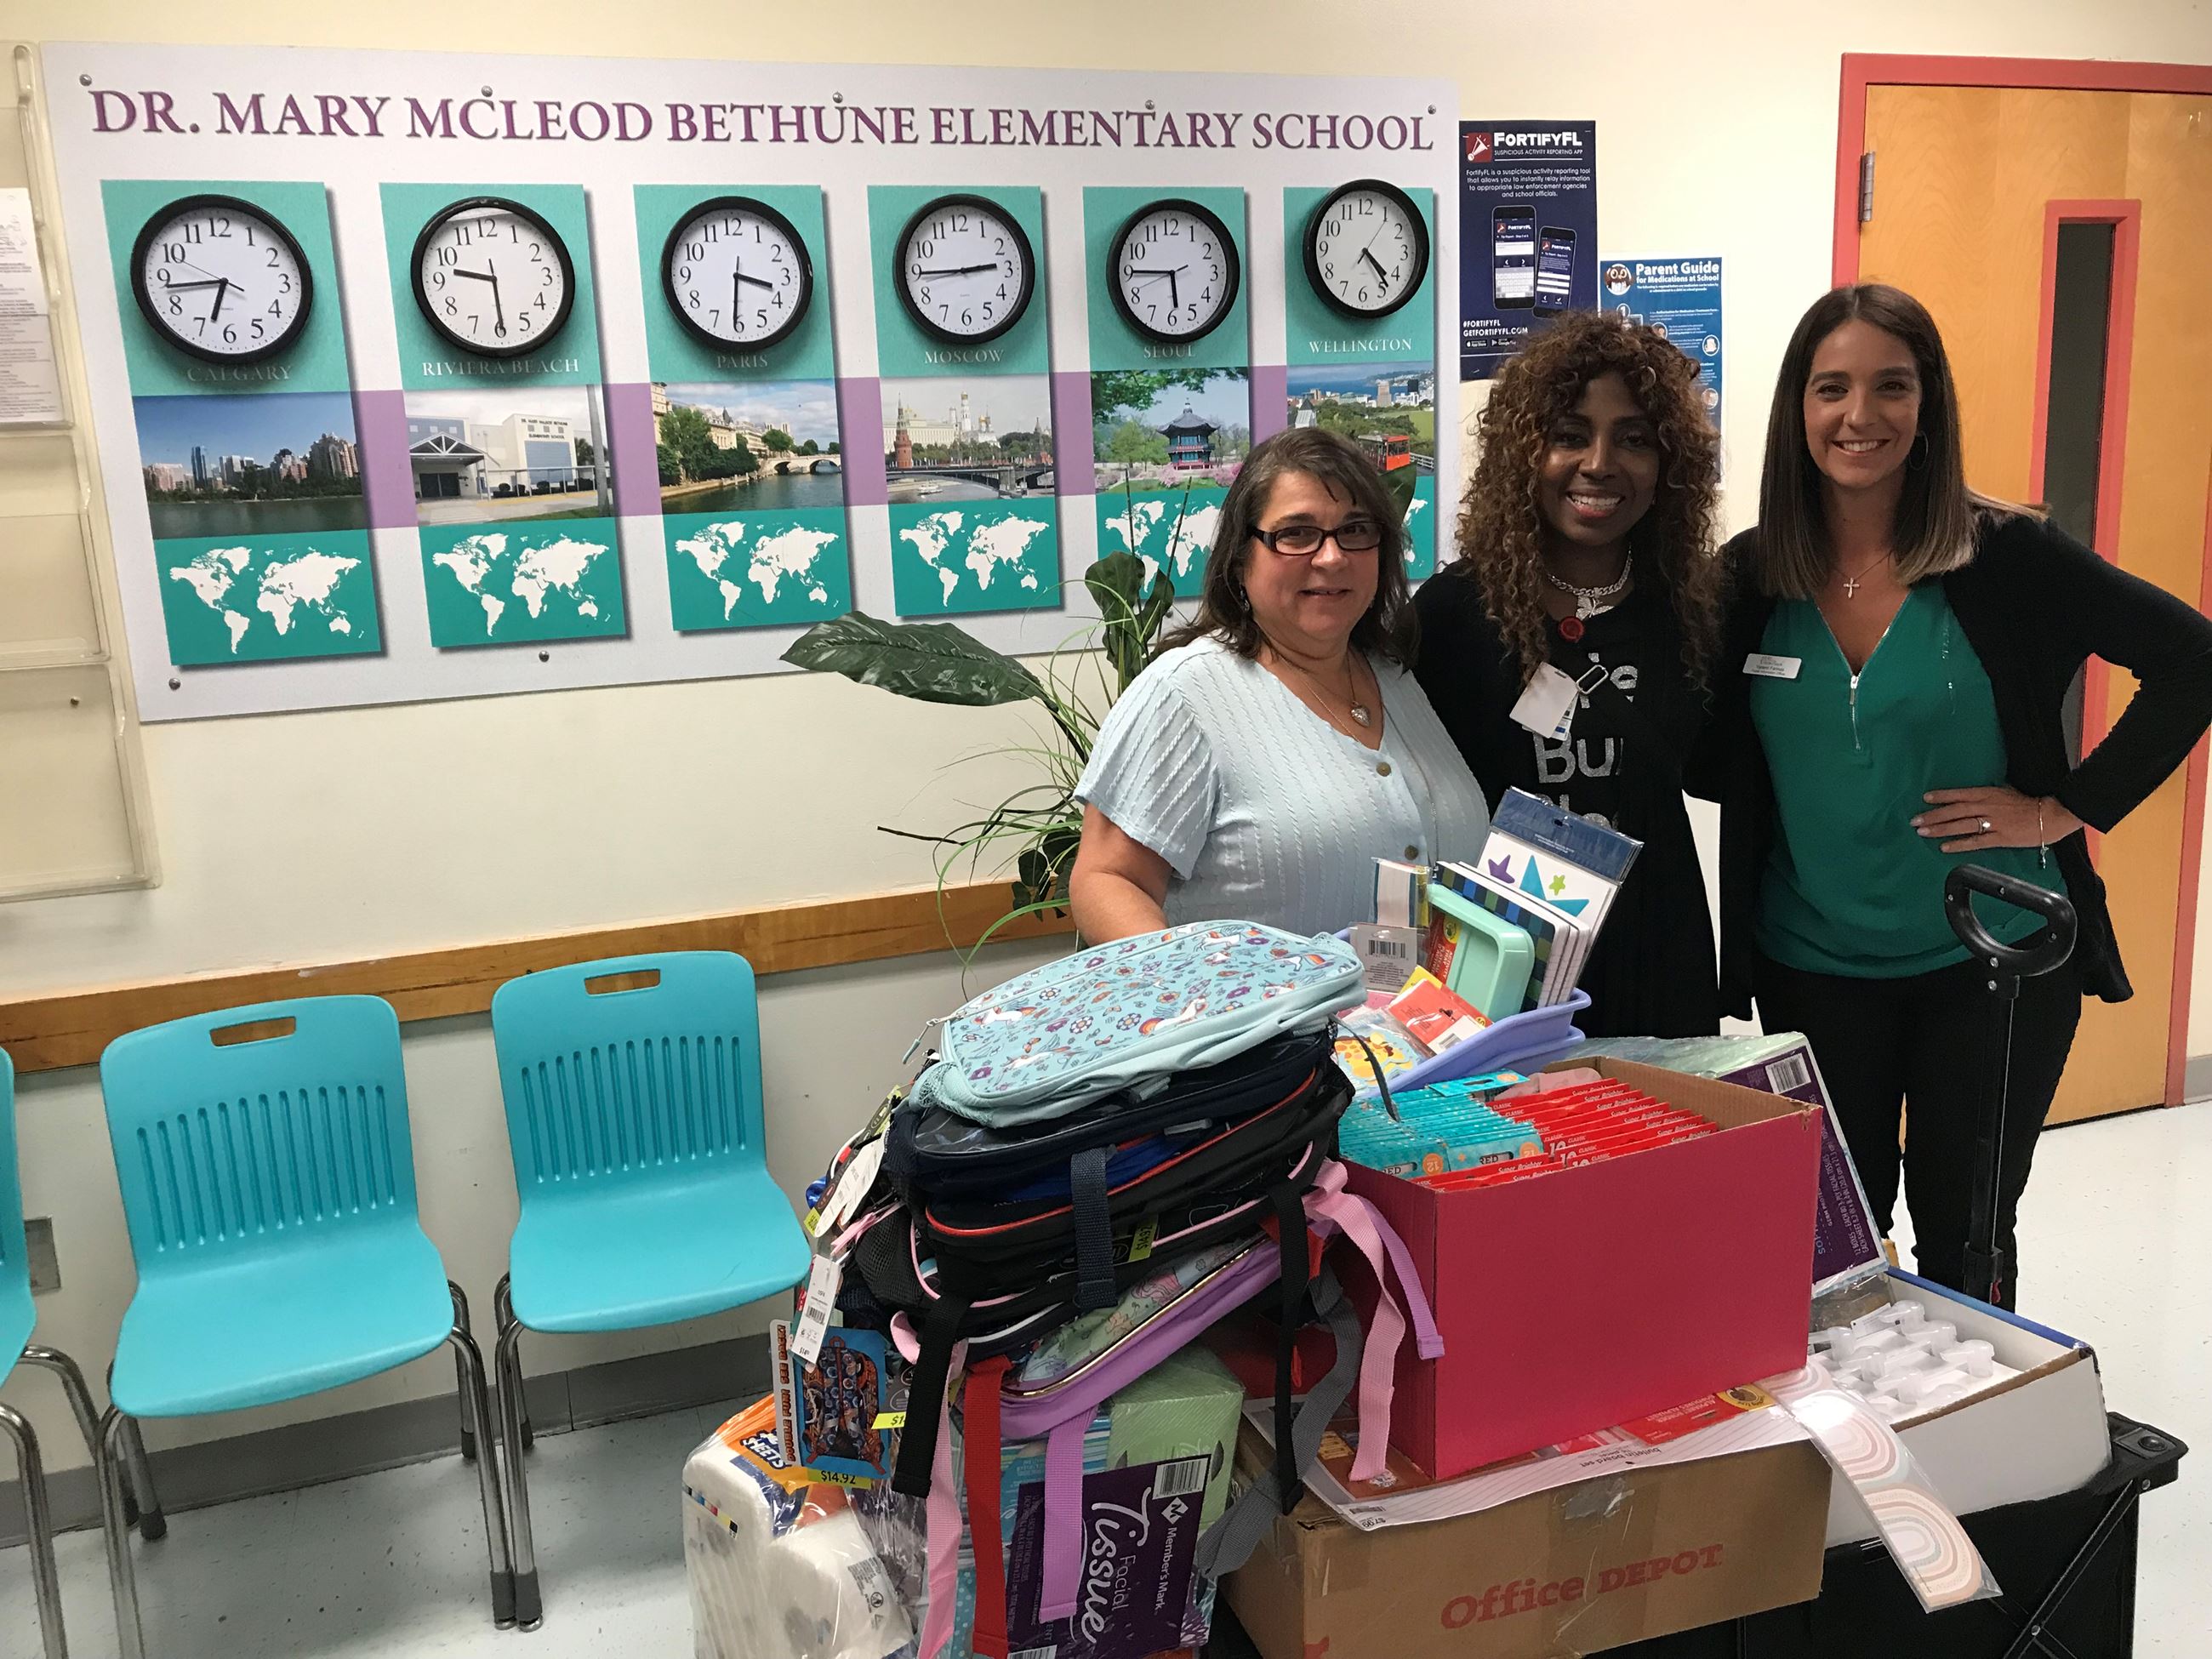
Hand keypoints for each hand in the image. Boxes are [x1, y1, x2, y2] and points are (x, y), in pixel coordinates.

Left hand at [1914, 787, 2083, 852]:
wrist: (2051, 815)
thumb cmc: (2028, 804)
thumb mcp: (2005, 792)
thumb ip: (1987, 795)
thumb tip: (1971, 796)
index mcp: (1989, 794)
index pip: (1960, 794)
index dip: (1942, 796)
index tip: (1925, 798)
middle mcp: (1988, 807)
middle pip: (1956, 811)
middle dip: (1934, 815)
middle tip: (1915, 820)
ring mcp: (1994, 823)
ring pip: (1962, 825)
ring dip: (1940, 829)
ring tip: (1923, 832)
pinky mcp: (2000, 838)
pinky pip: (1976, 842)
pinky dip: (1959, 844)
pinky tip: (1944, 847)